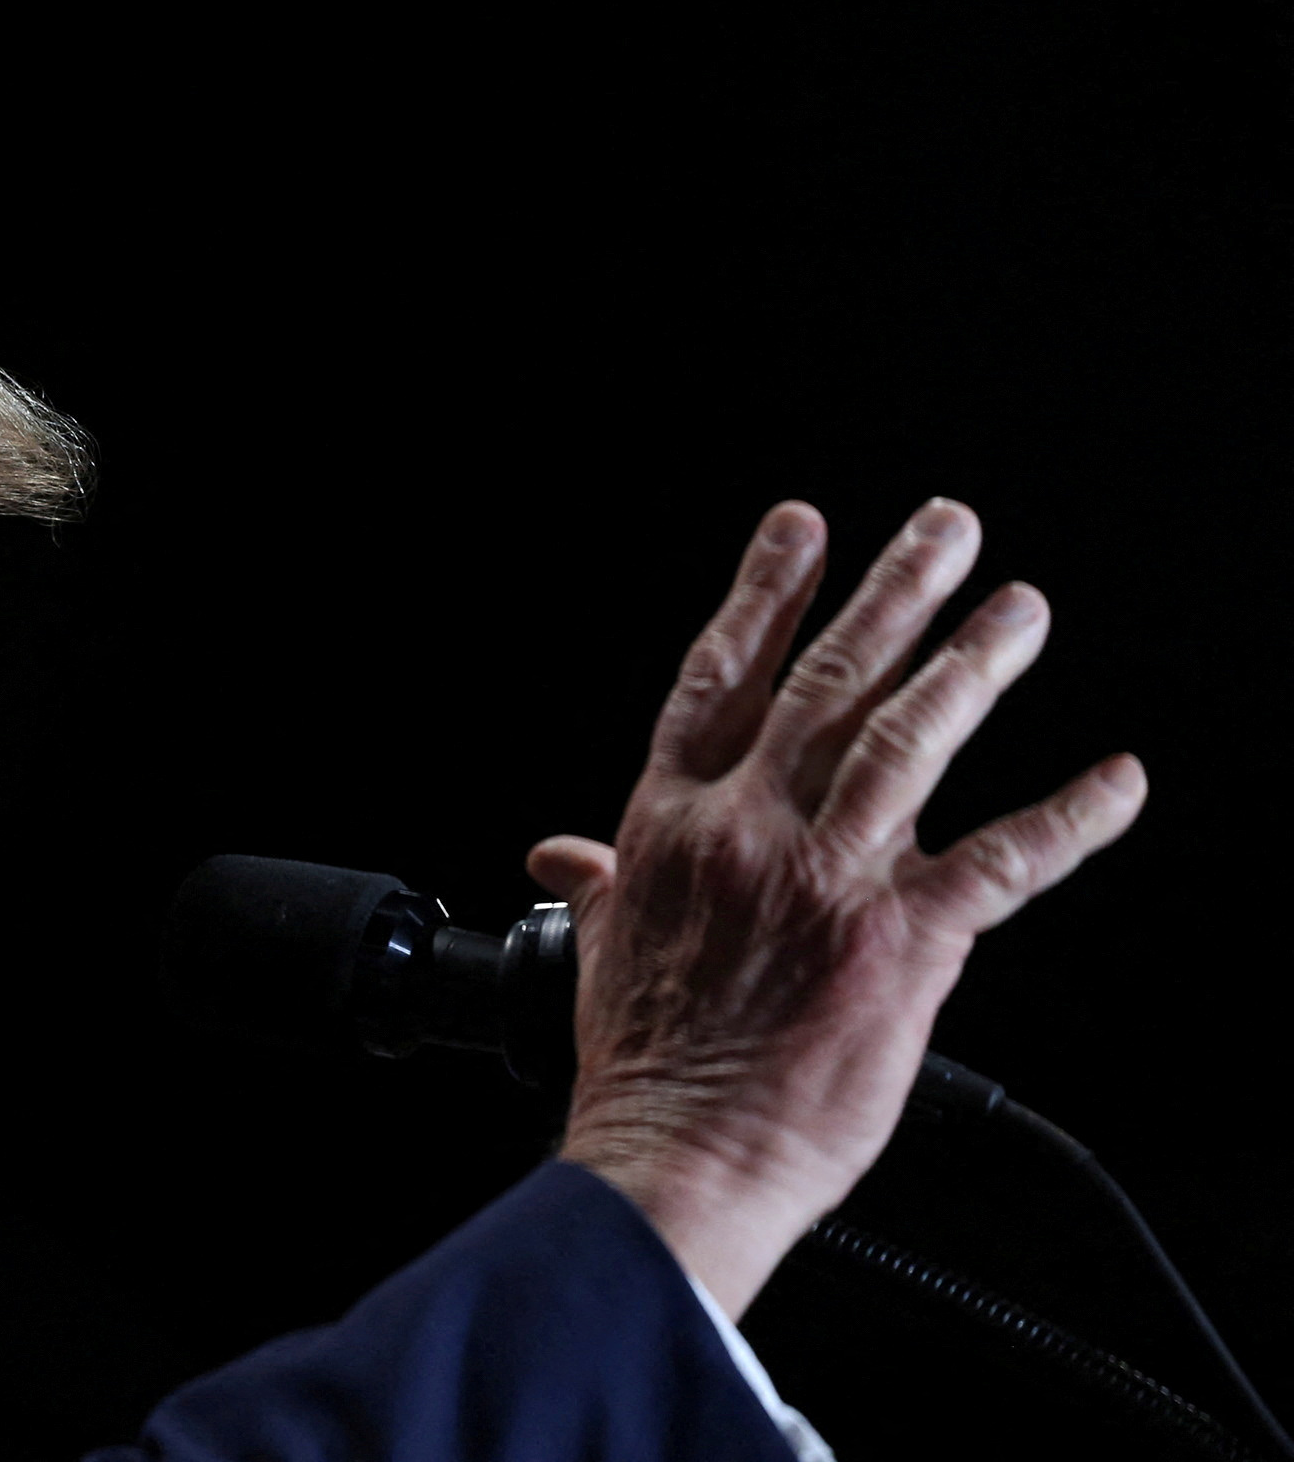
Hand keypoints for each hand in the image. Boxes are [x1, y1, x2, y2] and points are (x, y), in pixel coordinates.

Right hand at [531, 498, 1145, 1318]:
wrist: (678, 1155)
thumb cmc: (644, 1065)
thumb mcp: (598, 948)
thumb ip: (602, 882)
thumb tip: (565, 854)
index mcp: (669, 824)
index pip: (717, 679)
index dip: (764, 595)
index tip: (803, 529)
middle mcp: (746, 830)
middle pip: (826, 682)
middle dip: (893, 593)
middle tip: (946, 527)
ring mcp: (825, 877)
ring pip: (907, 740)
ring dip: (974, 664)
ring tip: (1019, 609)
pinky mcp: (901, 941)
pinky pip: (1003, 861)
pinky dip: (1071, 818)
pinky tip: (1116, 779)